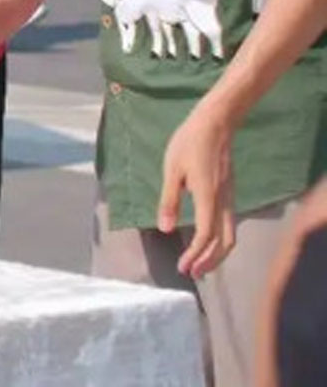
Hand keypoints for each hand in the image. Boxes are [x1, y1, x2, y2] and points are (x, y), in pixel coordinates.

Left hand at [159, 103, 237, 278]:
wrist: (215, 124)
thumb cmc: (189, 143)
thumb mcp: (172, 170)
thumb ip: (169, 200)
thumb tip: (166, 229)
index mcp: (208, 196)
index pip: (207, 235)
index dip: (195, 254)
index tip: (181, 267)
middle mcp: (224, 201)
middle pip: (225, 241)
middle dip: (210, 261)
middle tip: (192, 273)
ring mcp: (230, 197)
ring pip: (230, 234)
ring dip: (217, 253)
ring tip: (200, 264)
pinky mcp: (229, 193)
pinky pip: (229, 223)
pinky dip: (221, 239)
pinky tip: (207, 242)